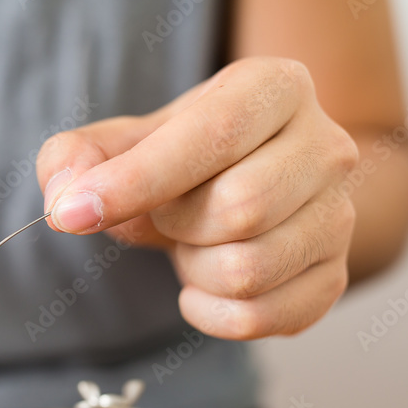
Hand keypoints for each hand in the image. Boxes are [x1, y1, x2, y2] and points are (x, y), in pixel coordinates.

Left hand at [37, 57, 358, 339]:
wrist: (239, 190)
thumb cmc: (177, 163)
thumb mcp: (119, 144)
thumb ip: (75, 159)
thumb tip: (68, 198)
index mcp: (274, 88)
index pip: (214, 135)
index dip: (137, 180)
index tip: (74, 213)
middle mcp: (325, 146)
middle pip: (241, 209)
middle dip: (176, 224)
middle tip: (168, 215)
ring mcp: (338, 216)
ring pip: (249, 271)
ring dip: (194, 269)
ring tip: (195, 242)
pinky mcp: (334, 277)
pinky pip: (261, 319)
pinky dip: (210, 314)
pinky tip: (202, 286)